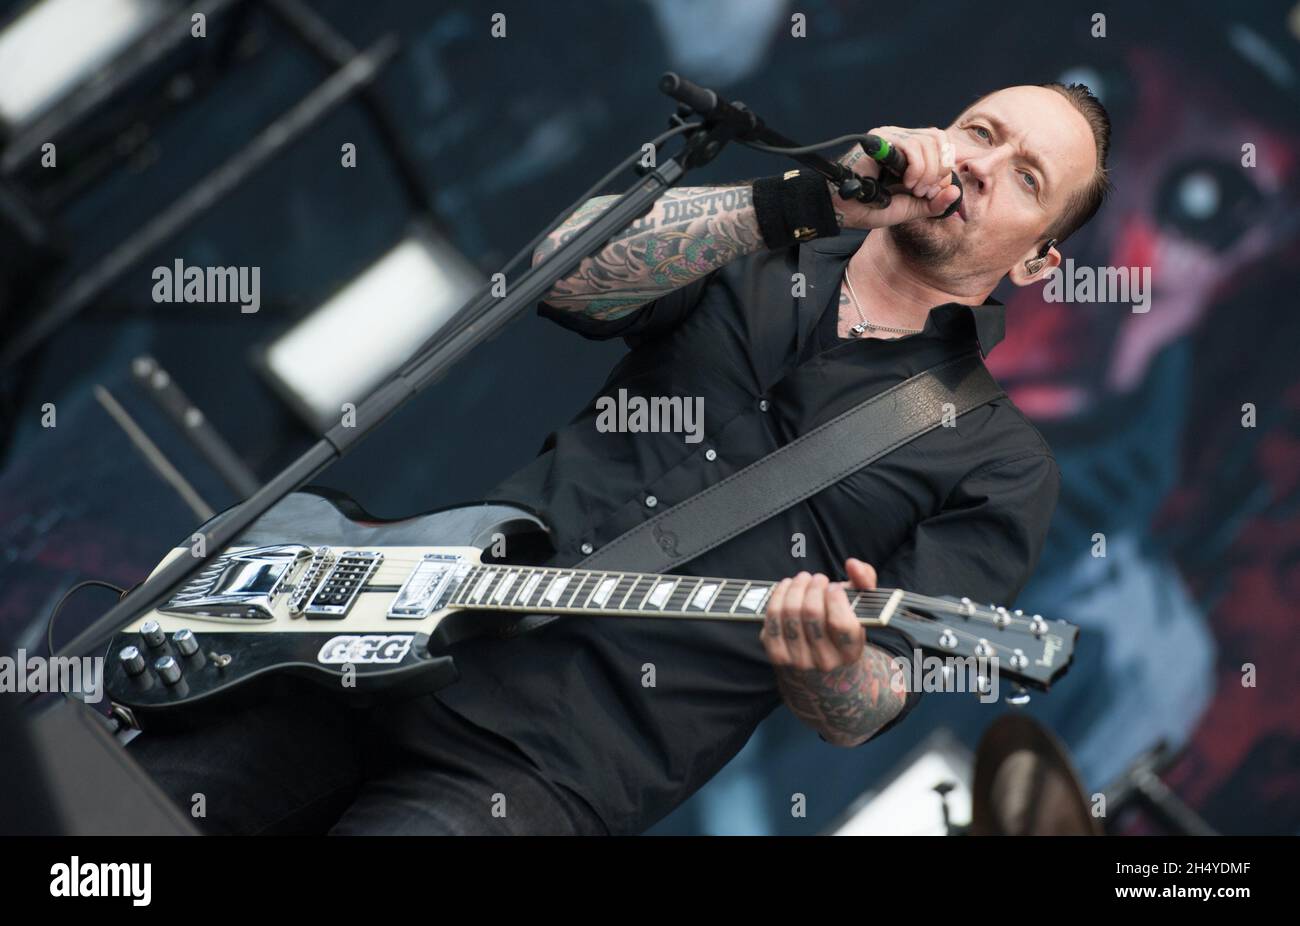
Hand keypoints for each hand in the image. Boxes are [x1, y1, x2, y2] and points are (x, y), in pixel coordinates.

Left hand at [761, 558, 877, 671]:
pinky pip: (772, 620)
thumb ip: (865, 581)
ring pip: (790, 614)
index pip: (841, 624)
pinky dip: (777, 597)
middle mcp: (826, 661)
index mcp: (851, 652)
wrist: (820, 668)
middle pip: (812, 614)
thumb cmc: (842, 628)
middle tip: (817, 578)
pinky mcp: (778, 656)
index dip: (835, 599)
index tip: (834, 586)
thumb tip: (853, 563)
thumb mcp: (861, 607)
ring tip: (802, 579)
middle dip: (813, 587)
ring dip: (795, 588)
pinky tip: (786, 587)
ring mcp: (799, 661)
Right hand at [831, 127, 960, 229]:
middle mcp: (901, 138)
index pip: (942, 146)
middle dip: (939, 171)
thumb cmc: (870, 208)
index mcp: (910, 151)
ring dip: (927, 172)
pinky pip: (912, 146)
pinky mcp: (880, 139)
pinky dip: (917, 168)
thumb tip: (955, 193)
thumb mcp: (910, 208)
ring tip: (912, 188)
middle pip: (939, 140)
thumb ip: (933, 203)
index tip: (931, 193)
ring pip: (928, 142)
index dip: (945, 170)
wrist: (845, 210)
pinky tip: (906, 182)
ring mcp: (890, 136)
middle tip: (923, 191)